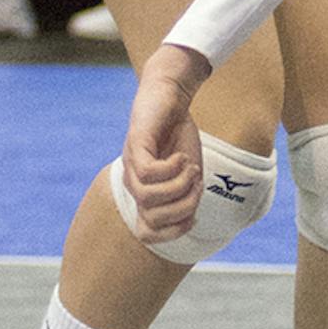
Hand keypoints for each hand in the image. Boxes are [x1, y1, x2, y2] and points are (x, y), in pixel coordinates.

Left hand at [119, 43, 210, 241]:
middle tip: (196, 182)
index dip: (173, 231)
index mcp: (145, 195)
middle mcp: (133, 185)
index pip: (147, 233)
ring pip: (148, 198)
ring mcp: (131, 166)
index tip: (194, 214)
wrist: (171, 96)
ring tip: (190, 166)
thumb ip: (186, 196)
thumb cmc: (180, 135)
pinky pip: (147, 173)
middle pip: (153, 219)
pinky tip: (181, 155)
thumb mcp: (188, 173)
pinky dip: (171, 168)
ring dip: (179, 185)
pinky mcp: (135, 146)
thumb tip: (188, 219)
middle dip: (183, 206)